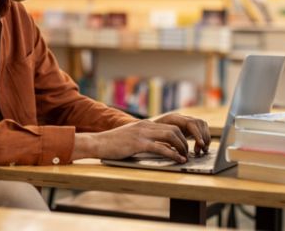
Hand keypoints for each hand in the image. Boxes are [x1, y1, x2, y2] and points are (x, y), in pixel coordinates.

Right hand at [72, 120, 192, 162]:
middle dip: (184, 141)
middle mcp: (145, 126)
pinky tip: (178, 160)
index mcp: (145, 124)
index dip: (180, 136)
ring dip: (181, 147)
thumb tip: (160, 148)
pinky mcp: (138, 144)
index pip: (169, 126)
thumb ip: (145, 139)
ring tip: (184, 157)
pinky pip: (160, 148)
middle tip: (187, 152)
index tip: (185, 146)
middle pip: (174, 129)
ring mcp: (142, 134)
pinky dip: (172, 154)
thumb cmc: (112, 143)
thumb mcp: (131, 137)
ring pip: (170, 136)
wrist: (97, 142)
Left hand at [152, 113, 210, 155]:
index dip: (197, 134)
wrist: (144, 127)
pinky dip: (203, 136)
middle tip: (201, 150)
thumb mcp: (154, 139)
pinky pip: (200, 127)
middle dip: (202, 137)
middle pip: (197, 123)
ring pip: (201, 124)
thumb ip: (164, 144)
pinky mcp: (186, 125)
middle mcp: (179, 117)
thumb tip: (172, 151)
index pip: (190, 123)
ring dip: (204, 137)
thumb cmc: (148, 134)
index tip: (200, 144)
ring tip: (201, 150)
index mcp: (172, 118)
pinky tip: (200, 146)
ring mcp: (184, 119)